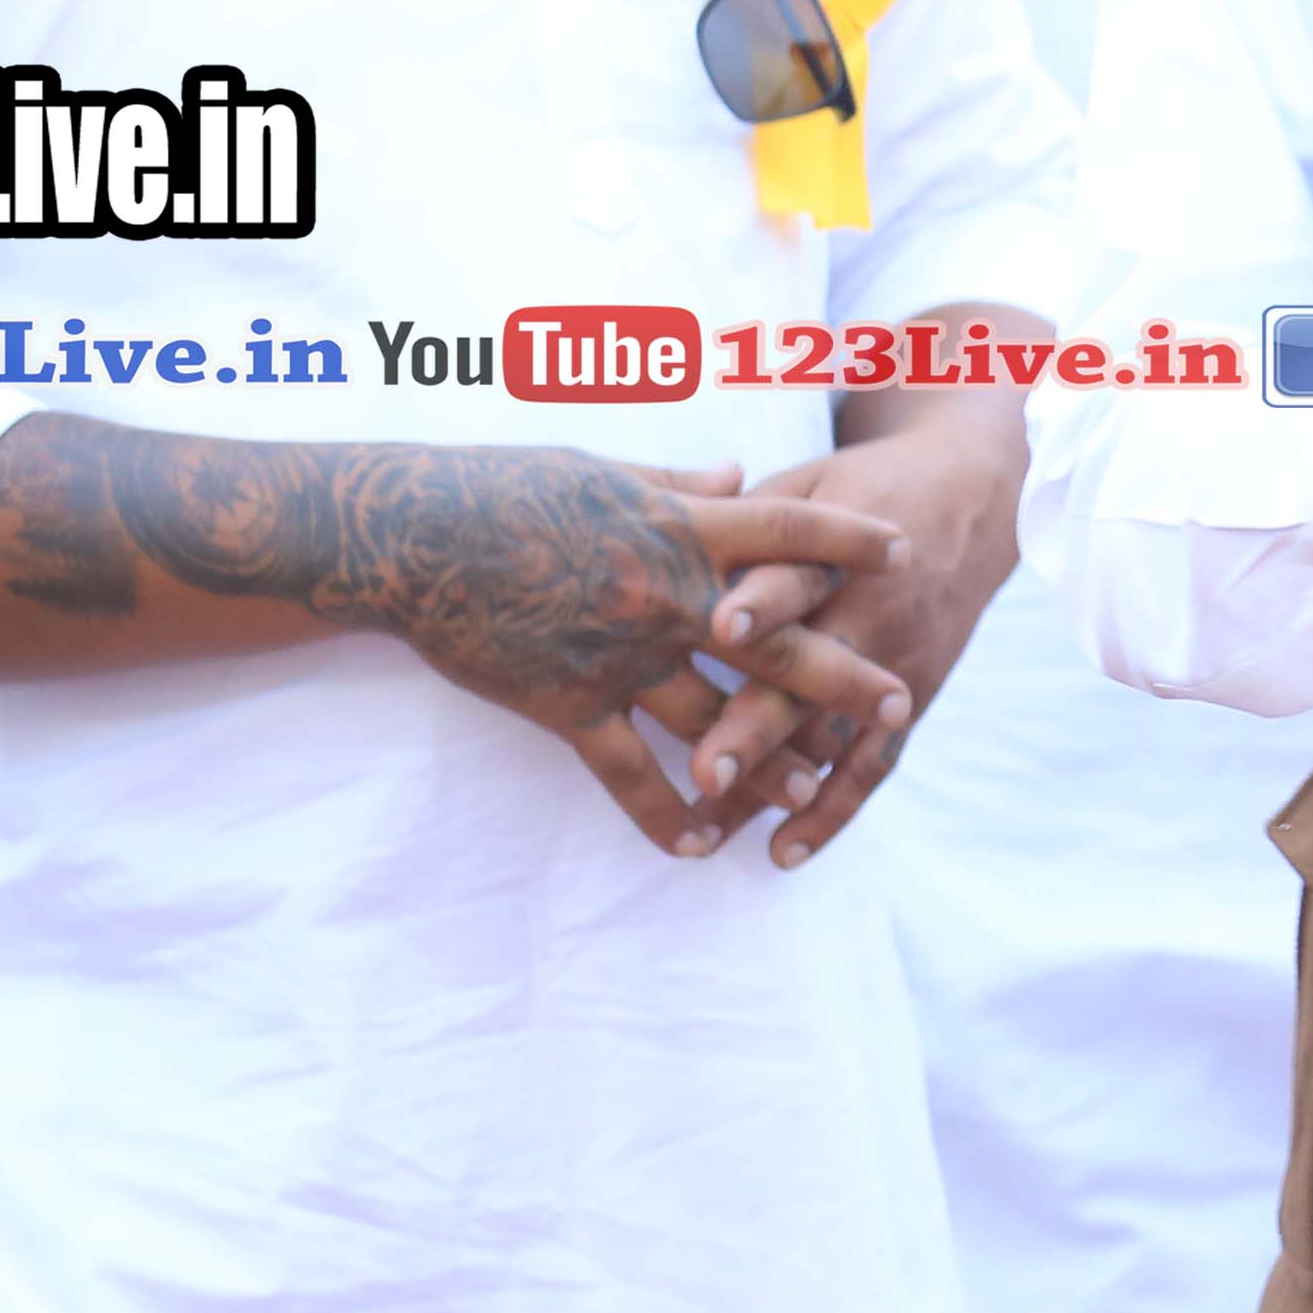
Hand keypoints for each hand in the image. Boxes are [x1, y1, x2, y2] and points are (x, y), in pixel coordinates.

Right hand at [353, 448, 915, 861]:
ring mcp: (618, 655)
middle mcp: (663, 594)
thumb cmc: (499, 486)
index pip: (787, 531)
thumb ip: (679, 482)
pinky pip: (628, 772)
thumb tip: (738, 474)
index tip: (907, 554)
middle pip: (774, 641)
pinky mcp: (567, 704)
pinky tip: (698, 844)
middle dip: (840, 675)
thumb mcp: (603, 469)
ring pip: (713, 720)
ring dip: (766, 761)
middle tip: (898, 705)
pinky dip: (665, 813)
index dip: (851, 542)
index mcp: (677, 524)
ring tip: (813, 793)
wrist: (405, 537)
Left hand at [698, 371, 1030, 865]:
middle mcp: (870, 614)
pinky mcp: (910, 697)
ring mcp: (894, 663)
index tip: (722, 623)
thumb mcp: (808, 483)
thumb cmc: (863, 489)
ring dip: (778, 786)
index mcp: (838, 554)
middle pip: (810, 677)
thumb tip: (663, 531)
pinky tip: (783, 852)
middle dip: (758, 726)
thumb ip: (744, 518)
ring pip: (832, 733)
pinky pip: (873, 765)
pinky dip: (833, 811)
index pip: (798, 579)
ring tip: (716, 831)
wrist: (973, 501)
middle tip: (705, 771)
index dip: (764, 602)